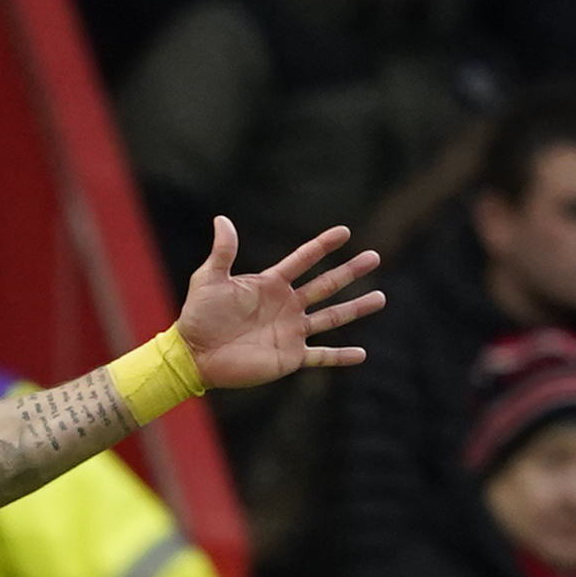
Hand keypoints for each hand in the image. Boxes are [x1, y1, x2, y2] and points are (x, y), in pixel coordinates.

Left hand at [172, 217, 387, 390]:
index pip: (303, 260)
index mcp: (271, 284)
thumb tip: (222, 219)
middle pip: (326, 285)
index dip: (322, 246)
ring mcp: (291, 332)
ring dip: (356, 308)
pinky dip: (340, 356)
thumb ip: (223, 251)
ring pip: (332, 318)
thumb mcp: (209, 278)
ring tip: (381, 298)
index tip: (344, 232)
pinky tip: (361, 354)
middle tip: (375, 257)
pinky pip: (321, 357)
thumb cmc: (198, 316)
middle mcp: (287, 306)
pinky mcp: (290, 357)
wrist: (194, 354)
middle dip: (351, 272)